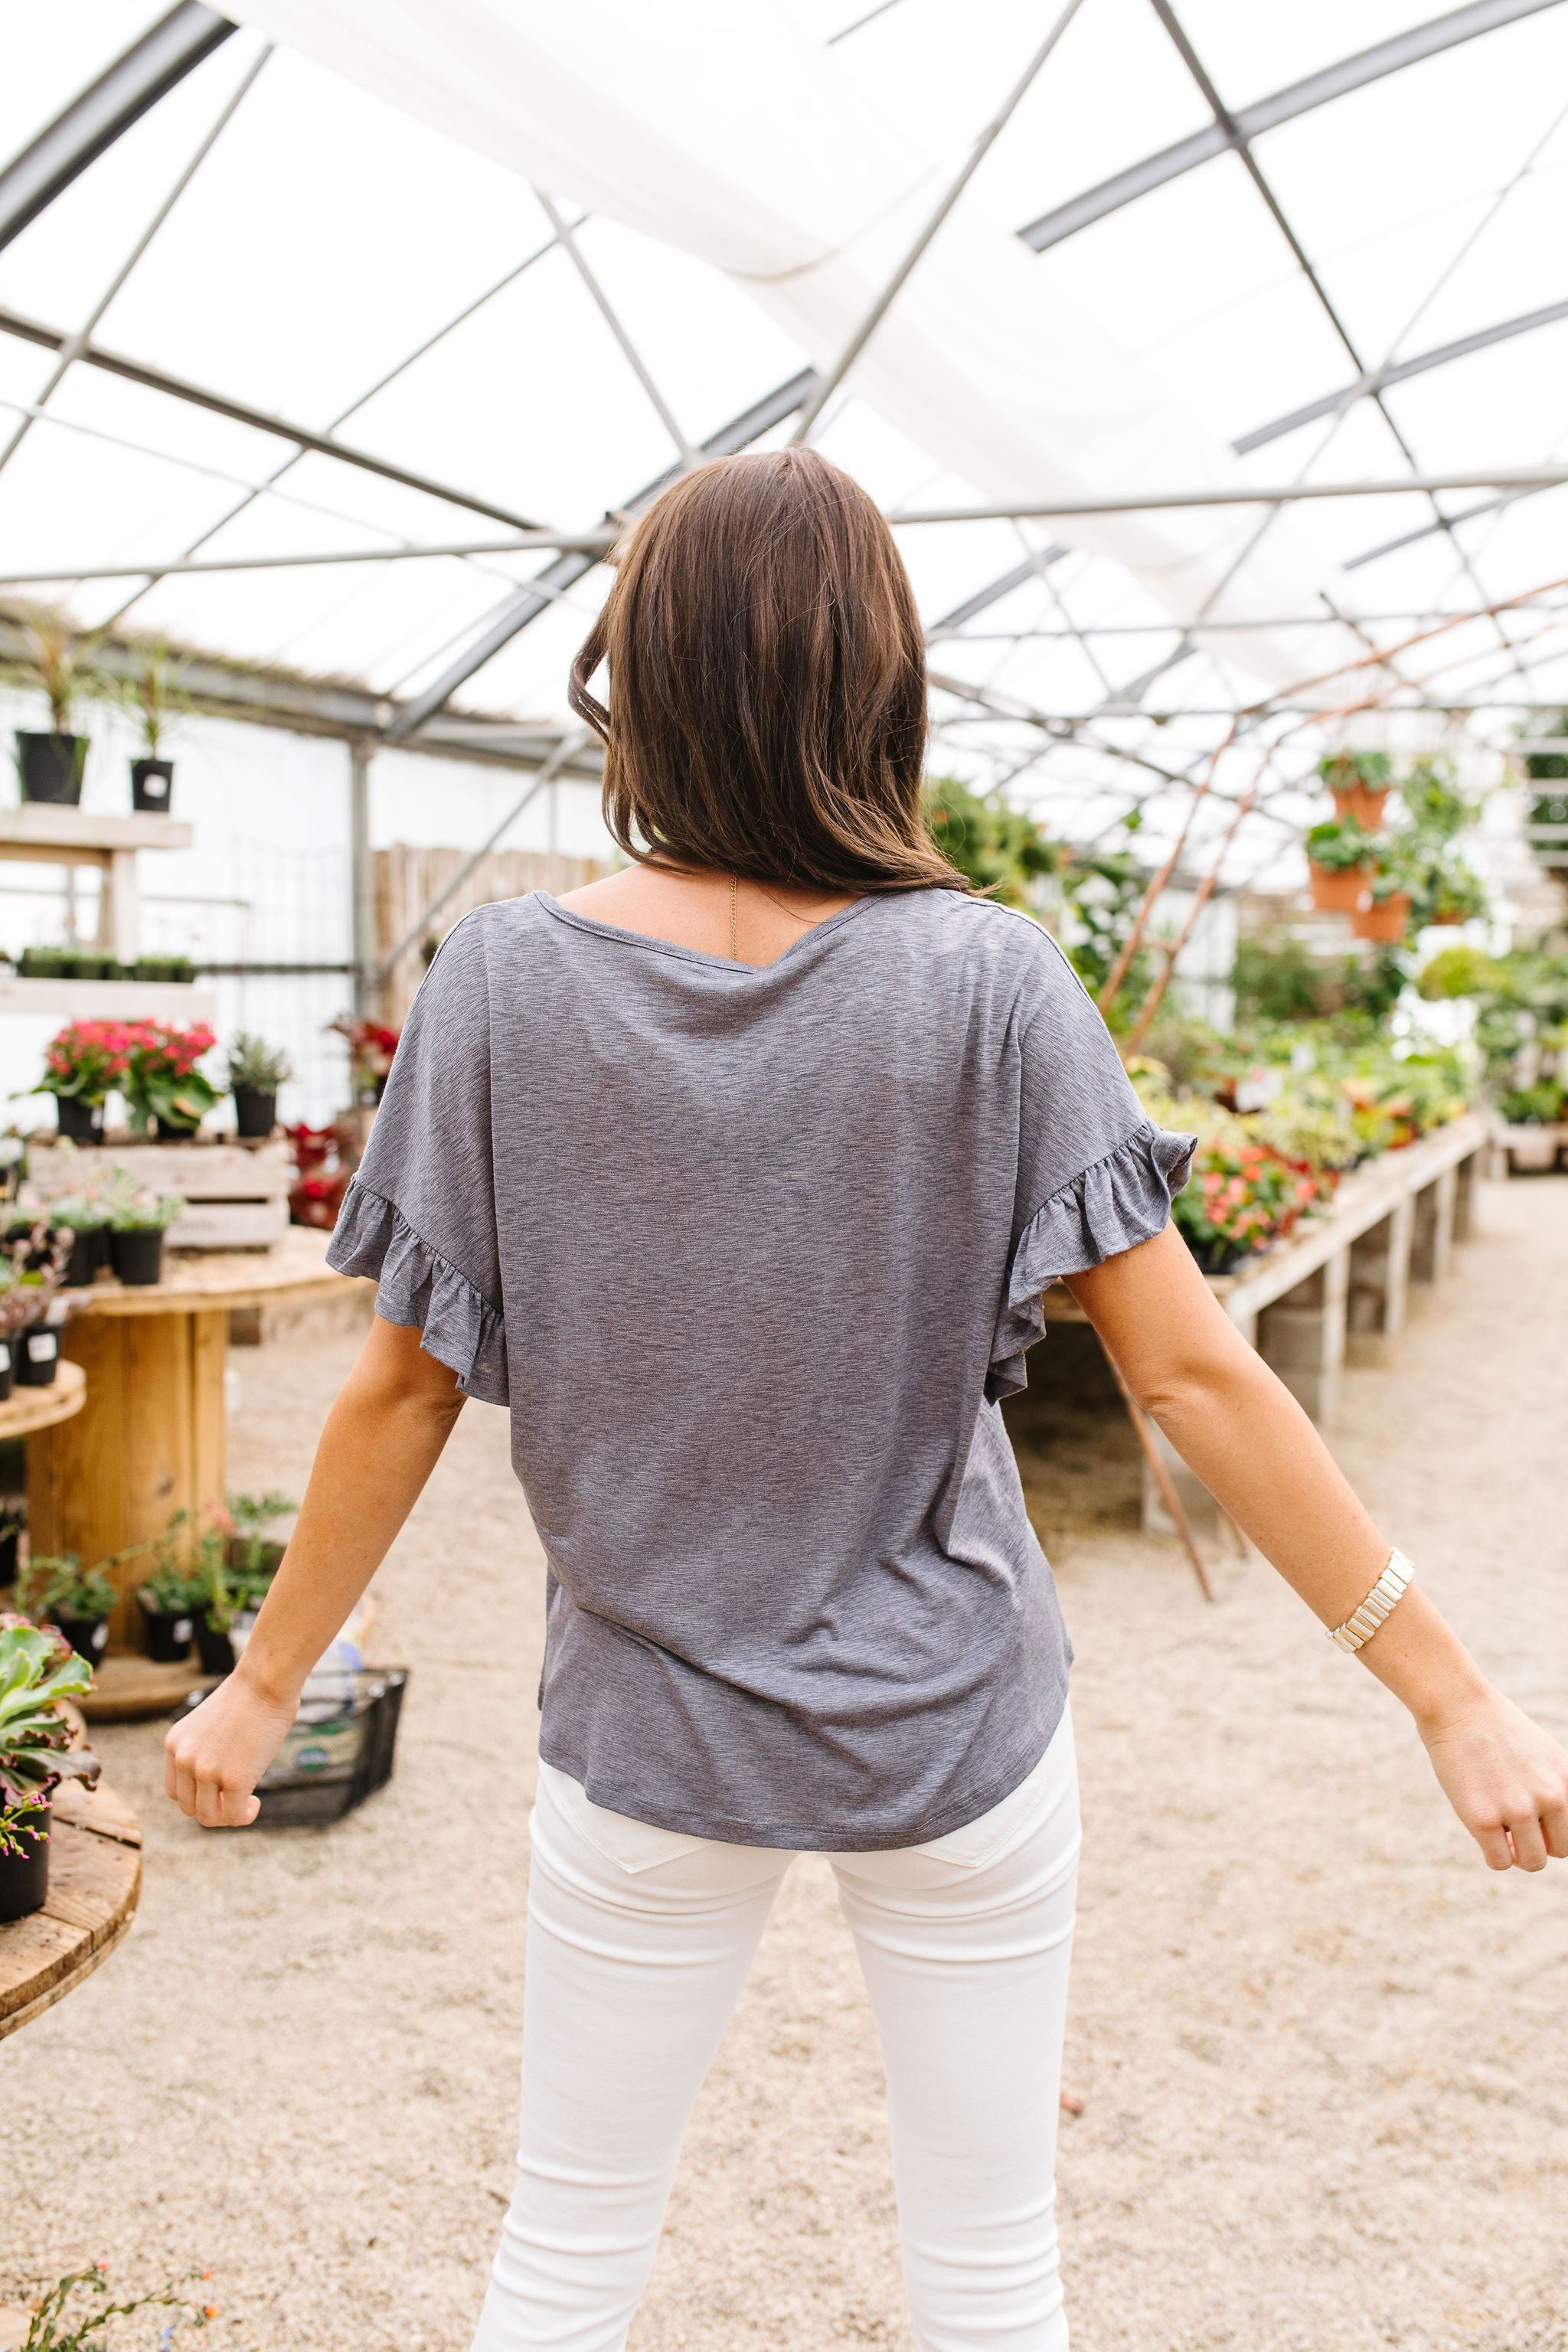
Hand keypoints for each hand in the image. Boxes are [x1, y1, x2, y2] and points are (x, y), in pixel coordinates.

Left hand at [164, 1665, 298, 1828]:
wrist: (266, 1680)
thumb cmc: (249, 1695)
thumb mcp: (210, 1724)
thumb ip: (206, 1751)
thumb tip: (220, 1781)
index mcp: (174, 1744)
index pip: (175, 1791)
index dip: (198, 1796)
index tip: (220, 1790)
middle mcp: (184, 1759)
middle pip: (189, 1808)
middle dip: (214, 1807)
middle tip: (237, 1797)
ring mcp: (206, 1771)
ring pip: (208, 1817)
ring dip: (228, 1816)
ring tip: (247, 1802)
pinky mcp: (233, 1780)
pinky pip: (235, 1815)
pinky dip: (245, 1816)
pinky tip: (256, 1804)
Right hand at [1418, 1685, 1567, 1871]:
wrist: (1458, 1706)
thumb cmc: (1496, 1729)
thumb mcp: (1545, 1755)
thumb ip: (1557, 1790)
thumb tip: (1552, 1832)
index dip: (1554, 1829)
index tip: (1536, 1820)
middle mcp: (1551, 1797)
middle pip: (1559, 1849)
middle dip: (1537, 1842)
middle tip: (1513, 1823)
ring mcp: (1518, 1810)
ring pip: (1532, 1862)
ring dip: (1516, 1852)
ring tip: (1498, 1828)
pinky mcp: (1484, 1820)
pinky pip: (1500, 1862)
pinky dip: (1494, 1854)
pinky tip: (1481, 1830)